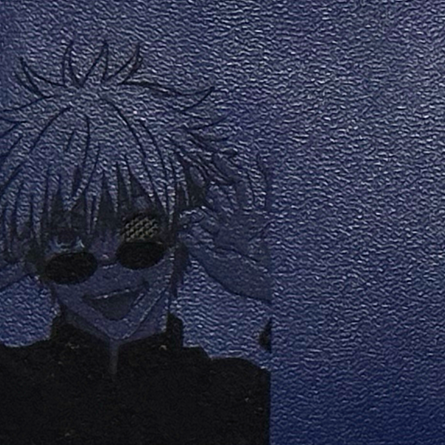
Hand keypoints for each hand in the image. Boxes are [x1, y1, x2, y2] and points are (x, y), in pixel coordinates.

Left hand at [182, 161, 270, 303]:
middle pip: (218, 196)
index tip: (177, 192)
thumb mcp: (215, 265)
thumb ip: (200, 248)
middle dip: (206, 181)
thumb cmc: (243, 280)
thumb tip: (182, 233)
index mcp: (221, 234)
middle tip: (194, 164)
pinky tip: (262, 159)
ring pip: (239, 189)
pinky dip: (267, 176)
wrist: (267, 288)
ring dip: (229, 171)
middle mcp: (234, 223)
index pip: (202, 214)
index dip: (190, 202)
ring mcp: (250, 219)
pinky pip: (267, 193)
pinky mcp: (266, 219)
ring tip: (218, 156)